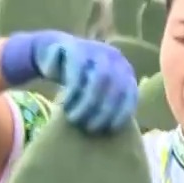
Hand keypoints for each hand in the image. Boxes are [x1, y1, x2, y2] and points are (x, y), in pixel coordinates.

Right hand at [0, 31, 137, 133]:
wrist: (53, 53)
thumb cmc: (78, 80)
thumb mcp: (96, 92)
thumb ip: (108, 103)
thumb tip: (116, 135)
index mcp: (123, 69)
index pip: (130, 92)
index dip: (122, 112)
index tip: (110, 129)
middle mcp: (113, 57)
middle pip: (116, 87)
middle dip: (104, 111)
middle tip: (89, 128)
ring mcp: (94, 49)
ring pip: (99, 79)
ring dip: (88, 103)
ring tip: (74, 119)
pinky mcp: (74, 47)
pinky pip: (77, 72)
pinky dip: (72, 92)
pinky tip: (63, 104)